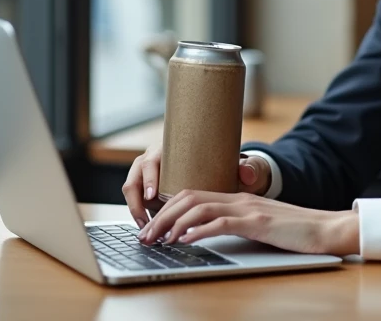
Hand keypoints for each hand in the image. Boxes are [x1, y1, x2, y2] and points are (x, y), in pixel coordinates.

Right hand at [121, 146, 272, 227]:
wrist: (220, 170)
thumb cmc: (223, 165)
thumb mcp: (235, 166)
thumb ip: (245, 168)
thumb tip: (247, 172)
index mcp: (169, 148)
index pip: (150, 161)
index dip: (150, 179)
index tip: (155, 197)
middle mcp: (154, 159)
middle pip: (134, 177)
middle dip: (136, 202)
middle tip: (146, 223)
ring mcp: (148, 175)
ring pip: (132, 191)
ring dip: (136, 211)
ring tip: (148, 231)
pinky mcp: (148, 189)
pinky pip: (137, 201)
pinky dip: (140, 216)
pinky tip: (151, 230)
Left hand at [136, 190, 359, 256]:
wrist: (326, 228)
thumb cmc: (295, 232)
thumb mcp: (259, 225)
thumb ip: (236, 225)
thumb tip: (204, 236)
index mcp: (238, 197)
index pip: (192, 194)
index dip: (167, 208)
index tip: (152, 226)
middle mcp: (239, 198)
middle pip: (188, 198)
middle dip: (161, 216)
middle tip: (145, 236)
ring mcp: (248, 209)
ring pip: (199, 208)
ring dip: (174, 224)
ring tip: (159, 240)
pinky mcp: (258, 222)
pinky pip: (222, 222)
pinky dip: (199, 230)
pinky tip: (186, 239)